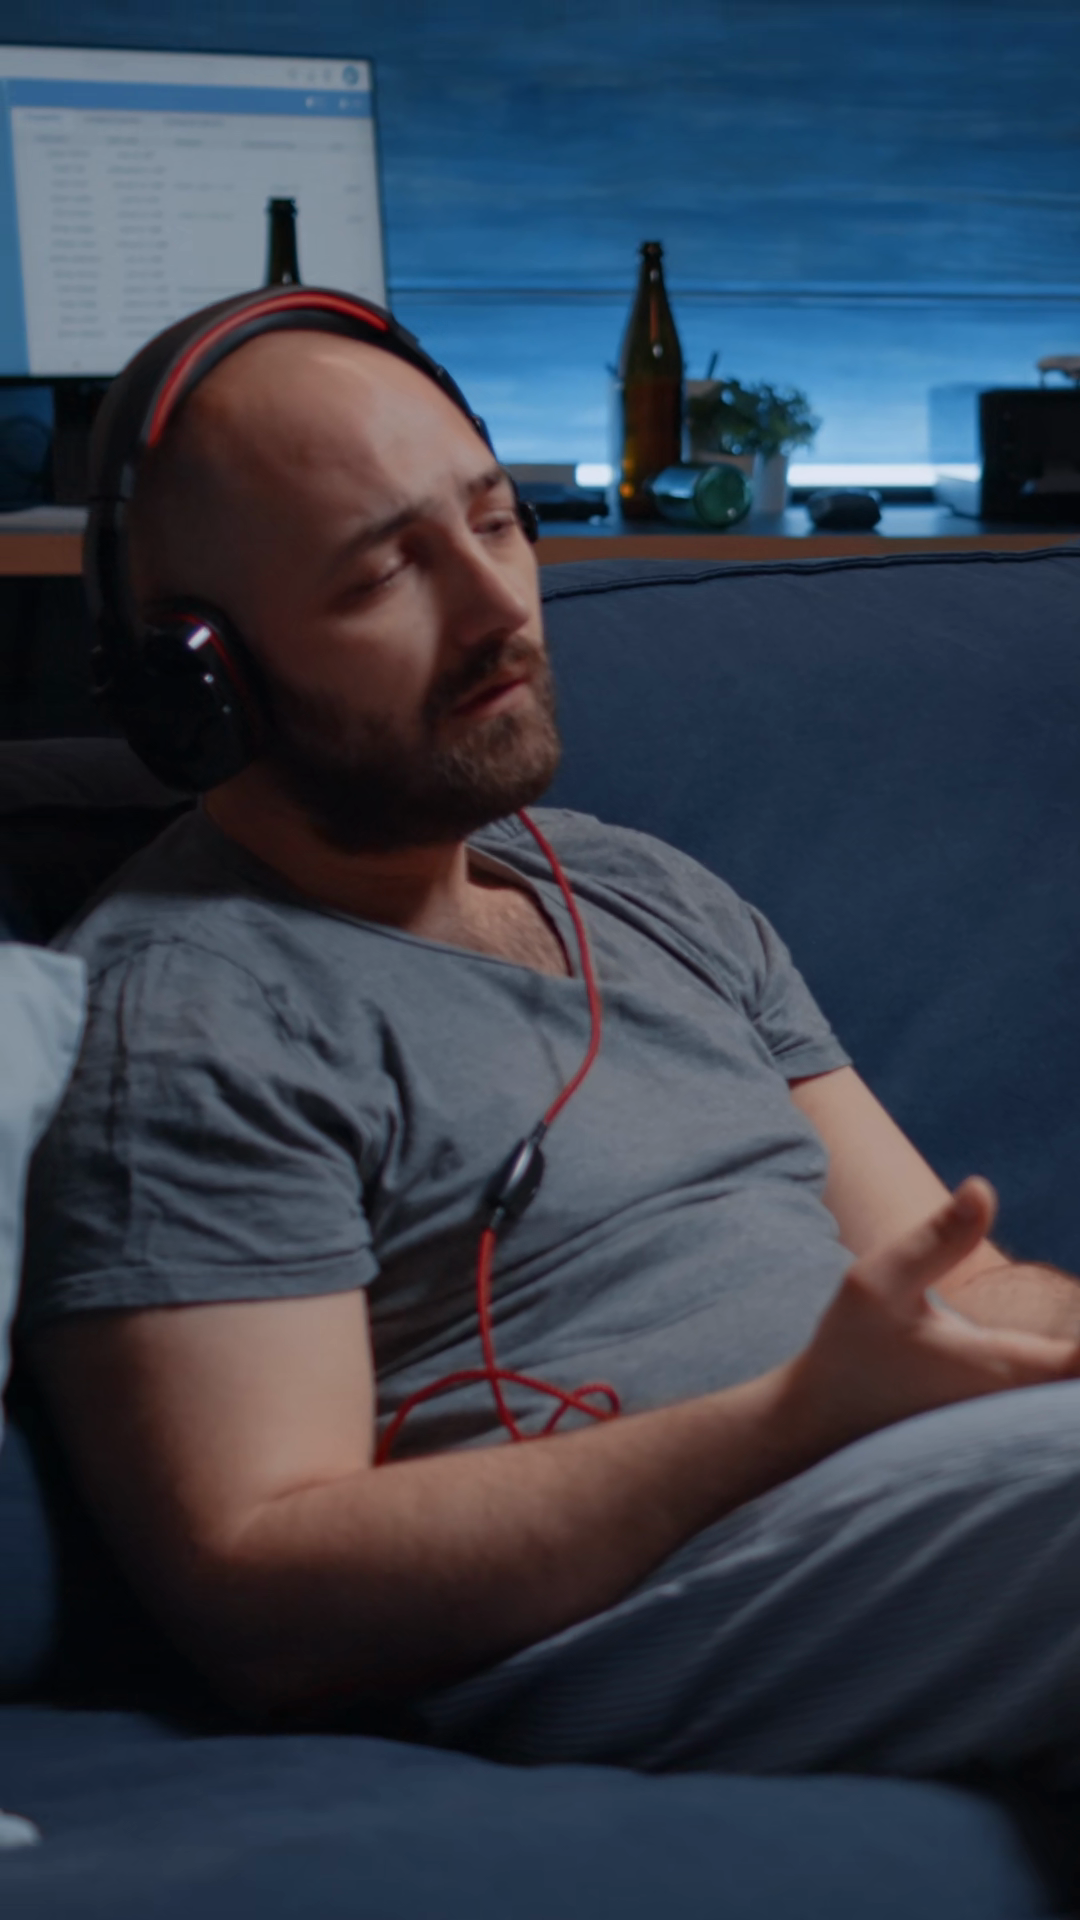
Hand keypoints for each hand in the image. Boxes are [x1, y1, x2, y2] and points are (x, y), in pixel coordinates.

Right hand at [783, 1177, 1079, 1454]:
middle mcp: (1017, 1403)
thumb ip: (935, 1237)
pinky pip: (1056, 1405)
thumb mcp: (878, 1280)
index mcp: (1000, 1367)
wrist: (821, 1420)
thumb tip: (984, 1188)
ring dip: (1078, 1361)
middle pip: (1079, 1387)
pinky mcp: (1000, 1427)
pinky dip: (1071, 1374)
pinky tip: (1073, 1354)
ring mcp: (1010, 1422)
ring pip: (1068, 1400)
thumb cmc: (849, 1348)